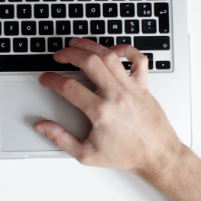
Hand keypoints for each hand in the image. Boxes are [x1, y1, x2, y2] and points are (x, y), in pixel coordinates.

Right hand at [35, 38, 183, 178]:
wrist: (158, 156)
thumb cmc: (127, 155)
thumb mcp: (87, 154)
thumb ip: (60, 139)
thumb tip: (42, 127)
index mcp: (101, 112)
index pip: (68, 87)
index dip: (52, 80)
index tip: (46, 78)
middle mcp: (116, 95)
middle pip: (88, 62)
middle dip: (68, 54)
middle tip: (58, 56)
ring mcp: (131, 88)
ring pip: (109, 56)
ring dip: (90, 46)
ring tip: (76, 44)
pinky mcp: (143, 86)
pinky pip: (137, 59)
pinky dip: (126, 49)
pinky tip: (113, 50)